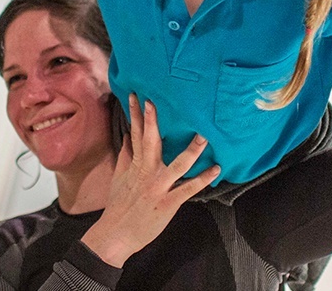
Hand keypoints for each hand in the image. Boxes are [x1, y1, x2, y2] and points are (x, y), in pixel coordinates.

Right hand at [80, 95, 220, 266]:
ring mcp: (159, 187)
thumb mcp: (119, 178)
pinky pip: (189, 189)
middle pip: (151, 142)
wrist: (115, 235)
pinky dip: (203, 179)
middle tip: (156, 101)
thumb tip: (127, 137)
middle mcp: (147, 173)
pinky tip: (216, 169)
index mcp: (135, 165)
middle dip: (152, 121)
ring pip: (178, 165)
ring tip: (204, 136)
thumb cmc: (118, 206)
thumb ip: (125, 156)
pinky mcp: (169, 203)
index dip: (135, 114)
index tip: (136, 96)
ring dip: (192, 150)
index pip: (134, 134)